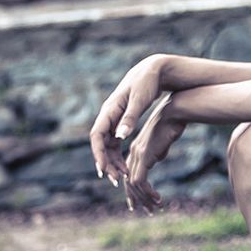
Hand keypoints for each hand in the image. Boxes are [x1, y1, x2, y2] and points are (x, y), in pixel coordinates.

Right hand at [89, 54, 168, 186]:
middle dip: (106, 163)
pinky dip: (119, 155)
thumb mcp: (140, 100)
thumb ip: (130, 118)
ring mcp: (114, 120)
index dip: (98, 153)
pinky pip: (116, 143)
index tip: (103, 170)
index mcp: (109, 109)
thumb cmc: (147, 82)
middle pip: (101, 144)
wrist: (154, 71)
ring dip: (113, 162)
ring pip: (108, 146)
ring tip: (122, 178)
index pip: (96, 135)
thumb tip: (120, 137)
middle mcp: (108, 116)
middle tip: (116, 180)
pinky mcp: (122, 122)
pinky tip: (126, 167)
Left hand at [123, 97, 187, 214]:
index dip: (133, 190)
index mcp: (137, 149)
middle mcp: (134, 152)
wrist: (176, 112)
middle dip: (137, 199)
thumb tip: (158, 156)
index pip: (129, 174)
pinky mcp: (145, 156)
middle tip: (147, 211)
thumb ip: (157, 150)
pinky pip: (140, 180)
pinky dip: (148, 193)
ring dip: (144, 199)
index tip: (140, 202)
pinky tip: (159, 199)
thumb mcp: (163, 140)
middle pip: (129, 182)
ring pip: (134, 184)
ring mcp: (138, 154)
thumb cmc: (173, 124)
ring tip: (155, 208)